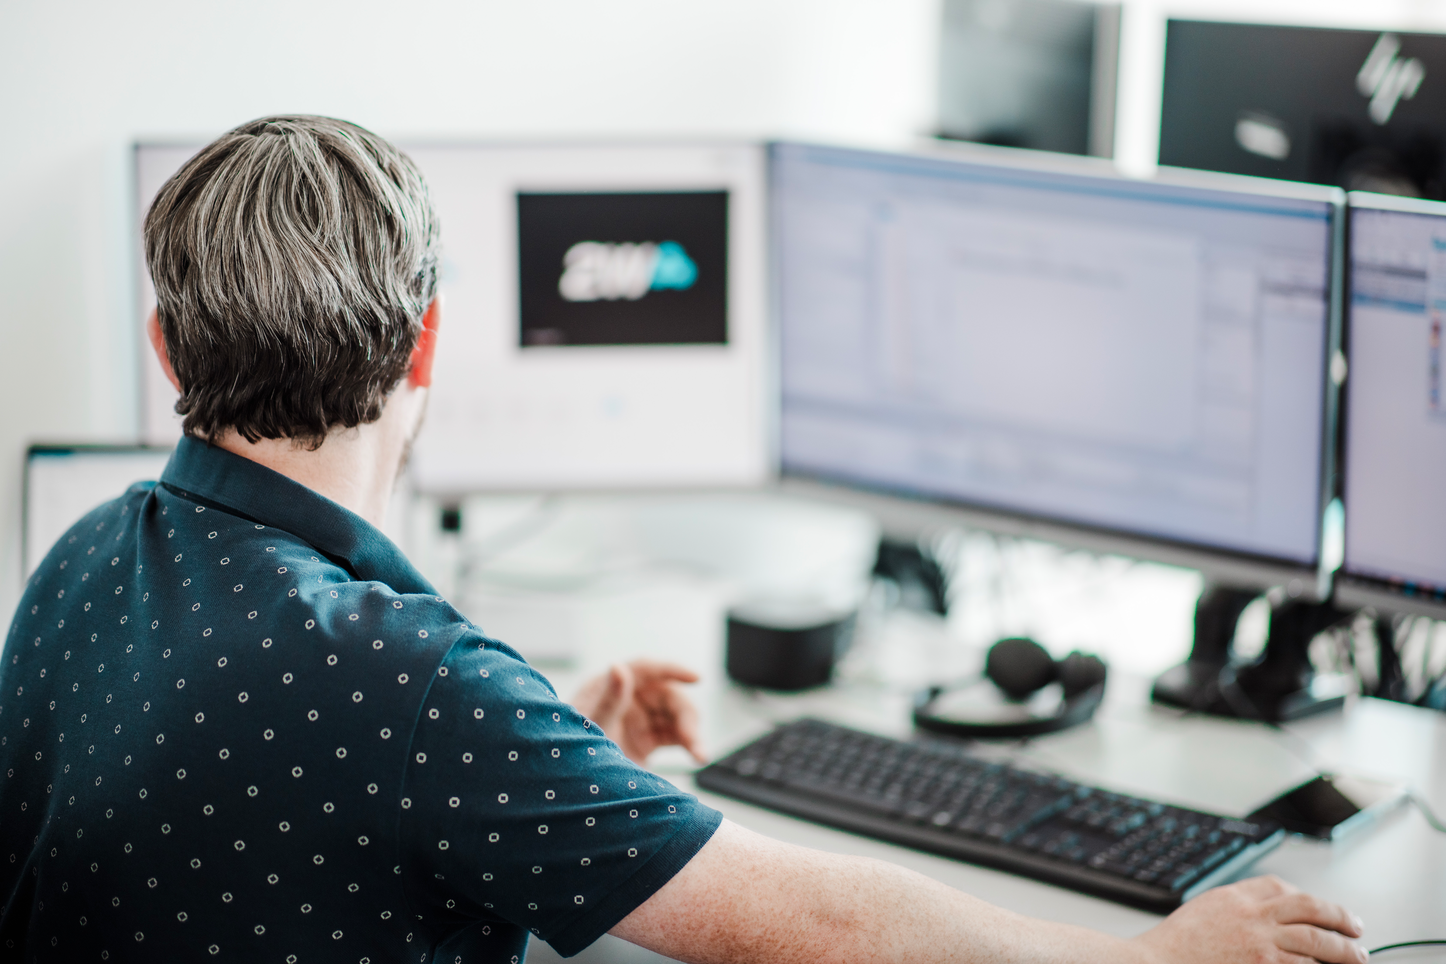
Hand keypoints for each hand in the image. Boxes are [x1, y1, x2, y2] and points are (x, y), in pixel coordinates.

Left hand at [572, 660, 705, 764]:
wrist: (566, 791)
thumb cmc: (568, 754)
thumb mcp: (590, 727)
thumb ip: (607, 700)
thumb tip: (618, 665)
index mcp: (607, 686)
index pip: (644, 670)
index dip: (672, 670)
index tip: (696, 678)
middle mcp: (626, 699)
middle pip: (667, 696)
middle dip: (686, 716)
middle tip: (693, 740)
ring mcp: (637, 719)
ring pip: (675, 716)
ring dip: (692, 733)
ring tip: (700, 755)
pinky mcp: (646, 741)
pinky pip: (675, 736)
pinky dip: (689, 744)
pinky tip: (698, 756)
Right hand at [1132, 875, 1366, 963]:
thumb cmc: (1173, 947)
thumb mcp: (1203, 912)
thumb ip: (1232, 908)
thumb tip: (1262, 913)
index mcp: (1234, 898)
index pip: (1280, 887)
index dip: (1306, 898)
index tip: (1319, 911)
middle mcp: (1252, 917)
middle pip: (1309, 910)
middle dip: (1339, 919)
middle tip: (1356, 930)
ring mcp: (1260, 946)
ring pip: (1316, 941)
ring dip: (1343, 951)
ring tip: (1357, 957)